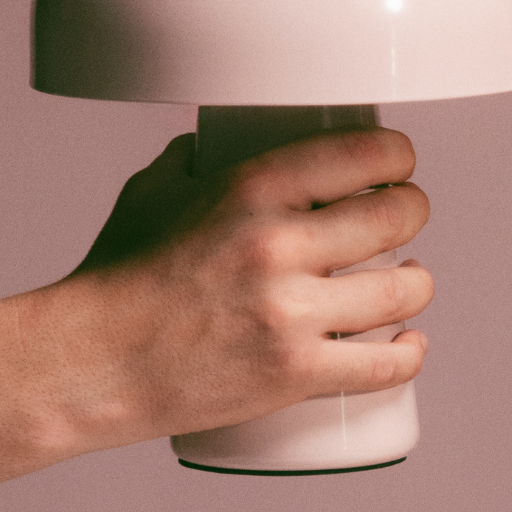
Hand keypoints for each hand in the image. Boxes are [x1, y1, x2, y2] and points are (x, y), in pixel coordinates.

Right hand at [53, 125, 432, 445]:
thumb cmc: (119, 279)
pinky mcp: (297, 373)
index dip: (397, 156)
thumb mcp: (154, 194)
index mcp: (251, 188)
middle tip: (404, 217)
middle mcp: (278, 245)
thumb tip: (221, 138)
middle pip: (398, 215)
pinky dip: (409, 353)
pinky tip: (410, 340)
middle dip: (412, 211)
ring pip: (405, 289)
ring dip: (417, 282)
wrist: (94, 363)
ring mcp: (292, 313)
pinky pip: (386, 364)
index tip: (398, 163)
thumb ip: (196, 161)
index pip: (364, 153)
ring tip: (408, 279)